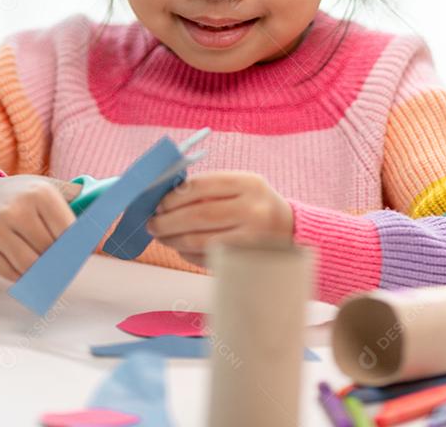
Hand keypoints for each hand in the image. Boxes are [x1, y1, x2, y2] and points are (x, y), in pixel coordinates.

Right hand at [0, 174, 80, 281]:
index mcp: (38, 193)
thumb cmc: (24, 197)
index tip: (86, 251)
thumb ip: (79, 204)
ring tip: (54, 270)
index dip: (78, 245)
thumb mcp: (50, 189)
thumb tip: (110, 228)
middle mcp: (15, 211)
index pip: (67, 230)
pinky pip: (12, 275)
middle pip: (49, 250)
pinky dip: (25, 277)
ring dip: (45, 272)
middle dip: (62, 260)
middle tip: (70, 264)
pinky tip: (32, 270)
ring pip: (31, 266)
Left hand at [145, 170, 293, 267]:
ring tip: (162, 237)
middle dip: (168, 221)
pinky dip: (188, 254)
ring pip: (199, 240)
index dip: (174, 196)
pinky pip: (208, 258)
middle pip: (197, 215)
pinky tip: (181, 248)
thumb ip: (209, 189)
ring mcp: (251, 238)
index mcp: (249, 184)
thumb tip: (165, 199)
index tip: (159, 203)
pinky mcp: (246, 260)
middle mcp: (253, 209)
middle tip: (152, 224)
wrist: (292, 231)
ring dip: (173, 240)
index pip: (201, 186)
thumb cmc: (256, 205)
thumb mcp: (241, 187)